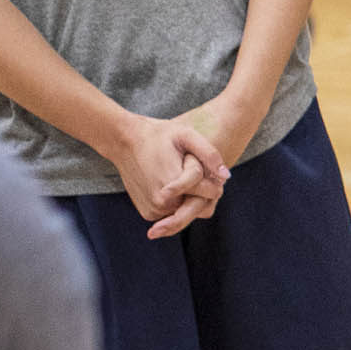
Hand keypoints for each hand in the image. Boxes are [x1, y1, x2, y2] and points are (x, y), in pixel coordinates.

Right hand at [109, 112, 229, 239]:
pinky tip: (173, 184)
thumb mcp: (186, 135)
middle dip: (204, 191)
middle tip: (192, 169)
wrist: (124, 142)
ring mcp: (154, 211)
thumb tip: (226, 177)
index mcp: (173, 185)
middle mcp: (163, 203)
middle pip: (202, 206)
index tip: (202, 163)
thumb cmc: (159, 135)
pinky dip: (178, 202)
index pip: (210, 191)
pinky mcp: (148, 213)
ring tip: (179, 174)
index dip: (212, 177)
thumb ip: (209, 154)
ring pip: (189, 212)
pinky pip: (175, 214)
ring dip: (190, 198)